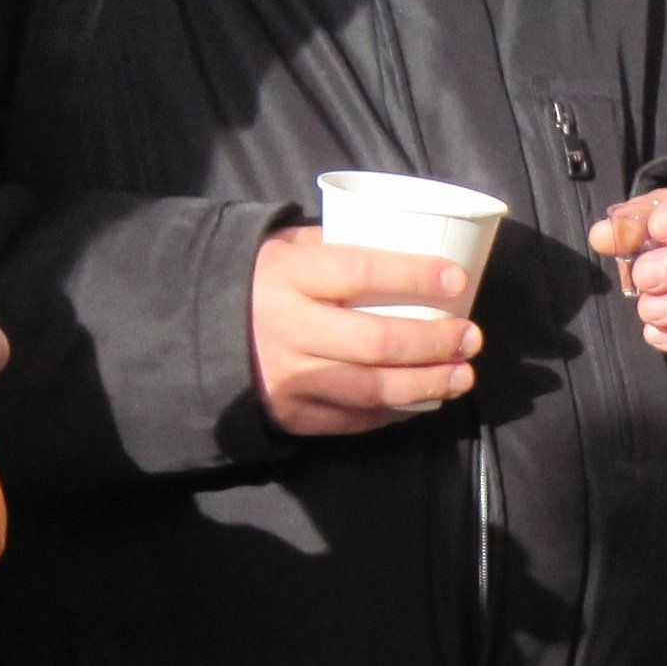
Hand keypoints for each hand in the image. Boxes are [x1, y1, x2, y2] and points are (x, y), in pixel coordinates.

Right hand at [250, 225, 482, 436]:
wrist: (196, 334)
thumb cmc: (259, 282)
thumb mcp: (285, 249)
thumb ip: (336, 247)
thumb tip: (410, 248)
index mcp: (287, 276)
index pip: (361, 273)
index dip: (414, 276)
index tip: (457, 280)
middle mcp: (287, 328)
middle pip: (377, 340)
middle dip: (434, 341)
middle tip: (470, 337)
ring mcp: (289, 377)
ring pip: (372, 388)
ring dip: (427, 384)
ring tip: (462, 375)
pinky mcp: (291, 414)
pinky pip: (354, 418)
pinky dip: (395, 411)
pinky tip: (423, 399)